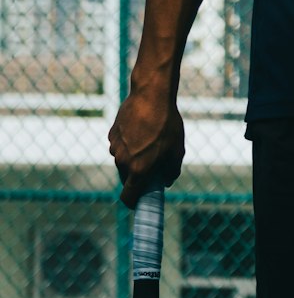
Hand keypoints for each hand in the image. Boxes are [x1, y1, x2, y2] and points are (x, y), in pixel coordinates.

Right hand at [108, 90, 184, 207]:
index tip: (140, 201)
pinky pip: (119, 145)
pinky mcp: (112, 134)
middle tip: (153, 164)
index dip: (133, 203)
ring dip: (133, 157)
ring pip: (123, 160)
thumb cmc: (167, 124)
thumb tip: (166, 181)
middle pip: (127, 178)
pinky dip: (128, 143)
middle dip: (137, 176)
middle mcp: (122, 161)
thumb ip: (171, 171)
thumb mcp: (176, 150)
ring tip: (150, 140)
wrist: (151, 95)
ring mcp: (115, 147)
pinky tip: (141, 129)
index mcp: (138, 170)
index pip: (128, 198)